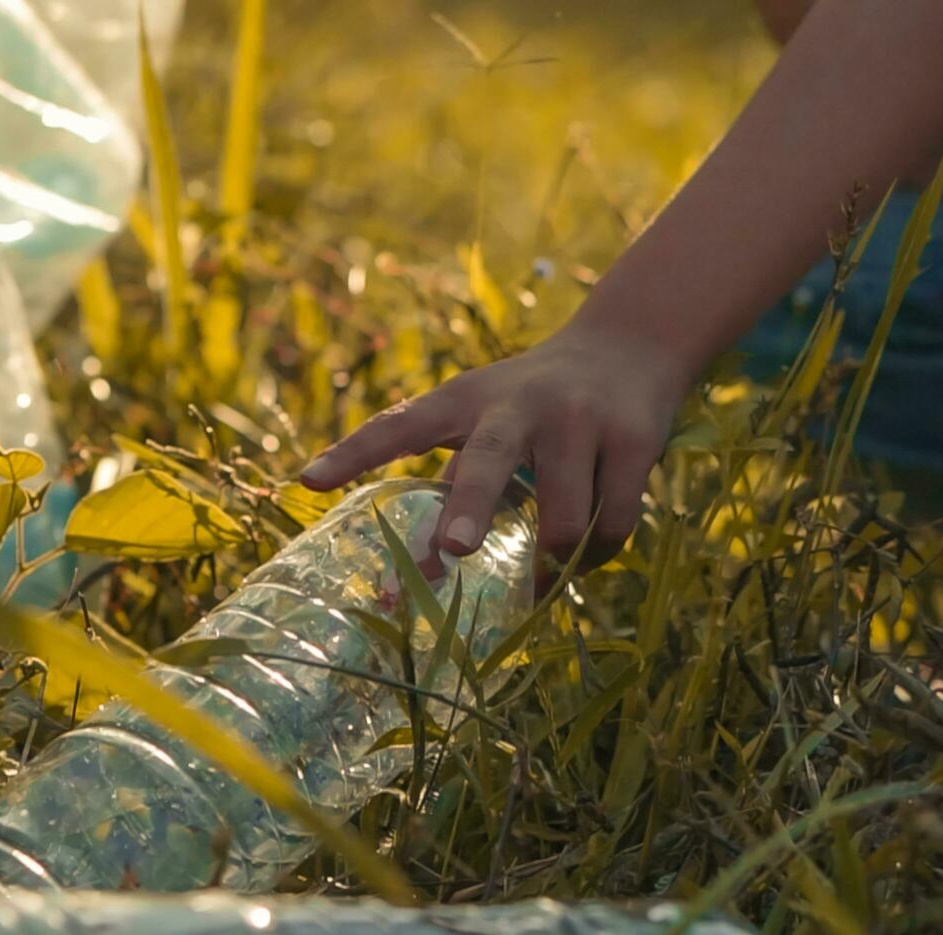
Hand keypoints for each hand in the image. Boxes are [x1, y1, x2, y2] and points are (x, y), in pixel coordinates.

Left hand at [299, 322, 690, 586]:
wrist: (628, 346)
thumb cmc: (530, 405)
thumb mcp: (481, 421)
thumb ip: (447, 489)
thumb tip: (414, 581)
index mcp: (463, 399)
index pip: (399, 425)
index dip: (354, 453)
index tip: (308, 480)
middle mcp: (519, 406)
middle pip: (488, 461)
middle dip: (469, 508)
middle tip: (451, 550)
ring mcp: (580, 421)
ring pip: (564, 520)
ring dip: (552, 564)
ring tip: (545, 574)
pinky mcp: (634, 440)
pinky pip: (613, 525)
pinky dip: (594, 558)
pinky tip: (584, 558)